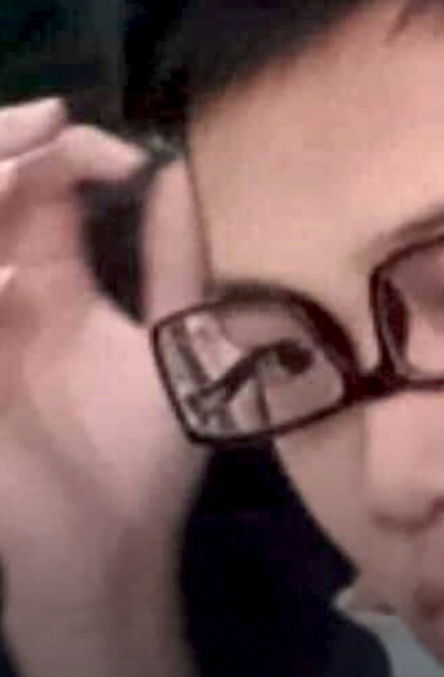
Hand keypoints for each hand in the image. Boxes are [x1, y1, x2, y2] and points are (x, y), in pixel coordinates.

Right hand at [0, 97, 207, 676]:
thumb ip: (176, 266)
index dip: (66, 153)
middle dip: (7, 149)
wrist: (104, 548)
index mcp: (50, 282)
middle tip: (46, 127)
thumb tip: (191, 178)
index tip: (121, 155)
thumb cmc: (141, 459)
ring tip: (22, 160)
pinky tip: (3, 262)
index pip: (39, 189)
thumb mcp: (173, 350)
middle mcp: (2, 294)